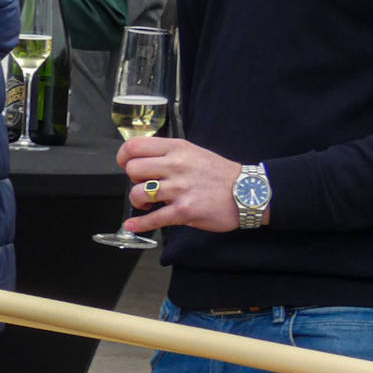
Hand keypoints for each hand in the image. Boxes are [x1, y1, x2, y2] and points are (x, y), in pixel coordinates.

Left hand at [116, 136, 254, 233]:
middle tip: (142, 183)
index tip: (124, 163)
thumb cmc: (219, 173)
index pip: (135, 146)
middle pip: (132, 169)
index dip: (124, 156)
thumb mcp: (193, 152)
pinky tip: (133, 226)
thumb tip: (140, 159)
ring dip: (137, 201)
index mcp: (177, 149)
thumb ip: (167, 153)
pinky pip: (153, 218)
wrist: (249, 192)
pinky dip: (139, 224)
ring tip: (147, 202)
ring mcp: (180, 189)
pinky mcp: (185, 211)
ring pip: (138, 193)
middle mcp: (176, 166)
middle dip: (131, 179)